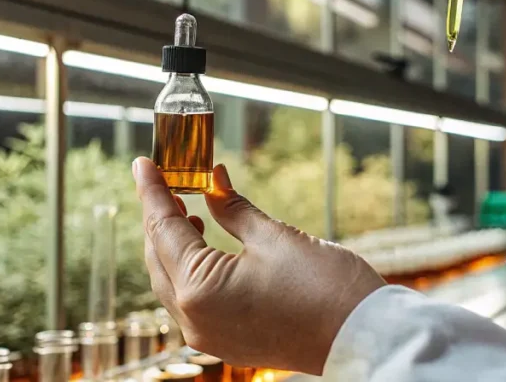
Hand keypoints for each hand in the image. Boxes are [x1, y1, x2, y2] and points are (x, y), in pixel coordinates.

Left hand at [133, 158, 385, 374]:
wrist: (362, 336)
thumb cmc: (326, 287)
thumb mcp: (274, 236)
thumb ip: (233, 208)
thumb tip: (213, 180)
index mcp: (200, 290)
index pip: (162, 229)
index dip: (152, 191)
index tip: (143, 164)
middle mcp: (195, 320)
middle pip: (158, 258)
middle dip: (159, 218)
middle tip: (165, 181)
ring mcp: (209, 336)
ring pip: (172, 282)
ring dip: (173, 245)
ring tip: (187, 209)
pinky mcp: (227, 342)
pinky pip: (192, 302)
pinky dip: (191, 270)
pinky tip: (206, 246)